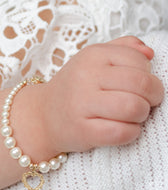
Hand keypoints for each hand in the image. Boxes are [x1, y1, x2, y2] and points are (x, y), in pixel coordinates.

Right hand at [43, 36, 163, 152]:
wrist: (43, 116)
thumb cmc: (73, 90)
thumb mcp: (91, 61)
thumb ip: (122, 49)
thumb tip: (149, 54)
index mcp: (92, 56)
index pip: (138, 61)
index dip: (149, 76)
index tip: (142, 88)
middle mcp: (85, 77)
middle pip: (141, 84)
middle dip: (152, 97)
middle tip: (145, 103)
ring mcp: (81, 105)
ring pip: (133, 108)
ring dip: (142, 115)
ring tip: (133, 117)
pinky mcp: (82, 131)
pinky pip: (121, 132)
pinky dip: (132, 133)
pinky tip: (124, 130)